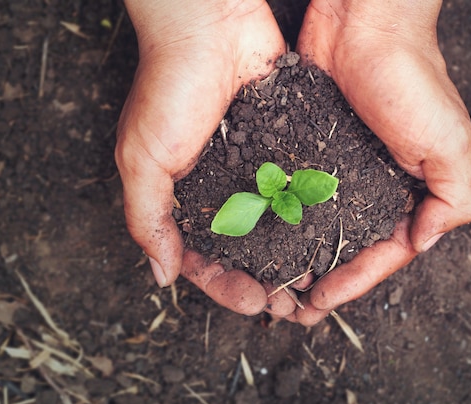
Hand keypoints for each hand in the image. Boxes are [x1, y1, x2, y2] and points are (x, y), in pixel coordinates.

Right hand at [115, 0, 289, 314]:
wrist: (210, 26)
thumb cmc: (168, 86)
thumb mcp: (142, 159)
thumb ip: (148, 219)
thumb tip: (160, 275)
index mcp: (183, 198)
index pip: (202, 258)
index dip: (225, 287)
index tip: (252, 304)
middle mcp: (220, 190)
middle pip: (244, 252)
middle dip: (264, 283)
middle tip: (290, 309)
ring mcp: (253, 171)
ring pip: (275, 229)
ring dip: (291, 261)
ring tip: (313, 287)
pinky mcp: (282, 149)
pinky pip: (296, 193)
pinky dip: (309, 221)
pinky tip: (328, 241)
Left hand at [288, 0, 470, 324]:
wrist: (364, 23)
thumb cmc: (413, 76)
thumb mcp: (451, 142)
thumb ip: (455, 198)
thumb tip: (426, 242)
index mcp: (412, 190)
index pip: (387, 252)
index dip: (357, 281)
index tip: (323, 300)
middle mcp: (377, 184)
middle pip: (352, 246)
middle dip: (328, 278)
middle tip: (294, 307)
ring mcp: (342, 168)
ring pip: (321, 226)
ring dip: (301, 255)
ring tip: (274, 281)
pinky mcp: (311, 148)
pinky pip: (297, 193)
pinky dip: (284, 218)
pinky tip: (263, 236)